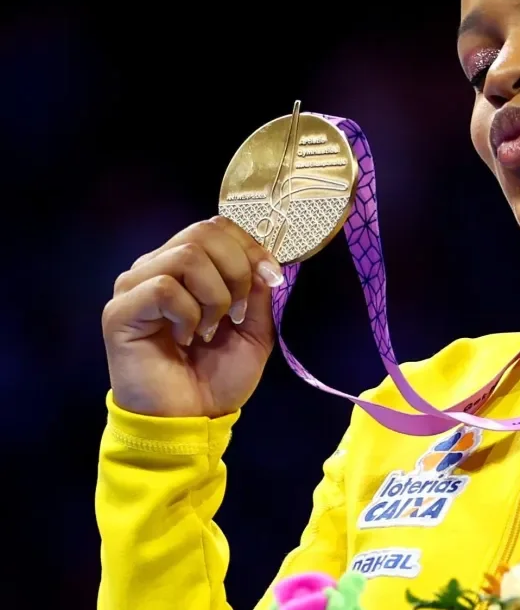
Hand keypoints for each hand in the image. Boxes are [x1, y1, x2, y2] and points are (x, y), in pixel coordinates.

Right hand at [102, 216, 284, 417]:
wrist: (190, 420)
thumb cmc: (217, 377)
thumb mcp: (255, 329)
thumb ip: (258, 291)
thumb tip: (262, 263)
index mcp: (186, 268)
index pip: (216, 227)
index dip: (250, 247)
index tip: (271, 278)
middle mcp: (156, 268)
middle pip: (203, 232)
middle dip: (237, 270)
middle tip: (238, 312)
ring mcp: (134, 288)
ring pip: (186, 256)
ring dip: (214, 296)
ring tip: (210, 329)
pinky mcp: (120, 312)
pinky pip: (164, 288)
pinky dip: (188, 313)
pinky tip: (185, 338)